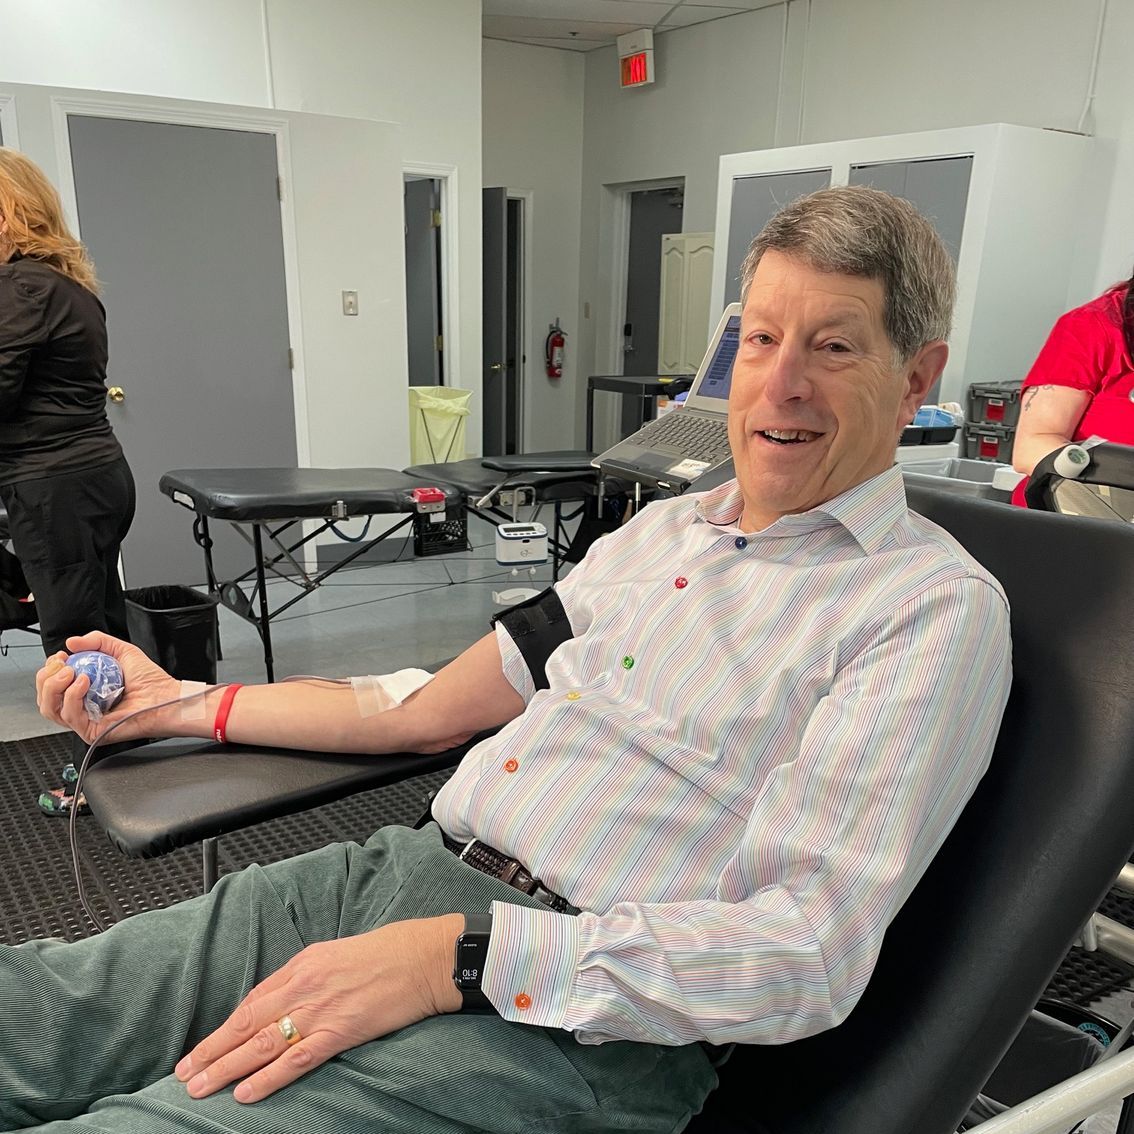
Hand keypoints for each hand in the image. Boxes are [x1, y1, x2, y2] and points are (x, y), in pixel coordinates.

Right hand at [35, 631, 179, 744]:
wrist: (166, 696)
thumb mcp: (122, 651)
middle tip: (63, 665)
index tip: (60, 657)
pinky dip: (72, 696)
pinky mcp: (92, 731)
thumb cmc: (151, 681)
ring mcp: (86, 721)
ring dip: (55, 686)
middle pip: (45, 699)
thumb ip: (98, 641)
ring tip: (72, 672)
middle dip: (46, 678)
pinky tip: (84, 682)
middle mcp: (82, 708)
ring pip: (51, 709)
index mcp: (84, 692)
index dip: (48, 670)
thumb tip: (72, 642)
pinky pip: (70, 716)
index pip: (51, 687)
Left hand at [174, 914, 463, 1103]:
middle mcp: (303, 986)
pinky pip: (296, 1058)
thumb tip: (280, 1001)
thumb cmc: (386, 953)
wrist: (422, 957)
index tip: (199, 1049)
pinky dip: (268, 1077)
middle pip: (246, 1023)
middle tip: (183, 1075)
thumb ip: (305, 977)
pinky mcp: (340, 1031)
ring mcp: (320, 1010)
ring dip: (227, 1068)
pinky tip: (246, 1092)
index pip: (251, 1001)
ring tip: (199, 1087)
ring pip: (261, 1043)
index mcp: (302, 965)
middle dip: (211, 1051)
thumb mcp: (336, 954)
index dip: (222, 1028)